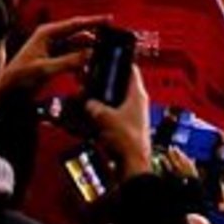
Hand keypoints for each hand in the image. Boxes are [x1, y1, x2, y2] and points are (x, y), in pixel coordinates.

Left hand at [0, 14, 105, 97]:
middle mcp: (51, 37)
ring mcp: (53, 48)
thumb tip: (90, 54)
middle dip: (93, 41)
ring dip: (87, 56)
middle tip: (110, 47)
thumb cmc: (21, 77)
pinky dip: (80, 65)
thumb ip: (68, 61)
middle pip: (78, 35)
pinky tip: (86, 74)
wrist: (8, 91)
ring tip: (99, 64)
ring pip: (77, 48)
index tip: (110, 20)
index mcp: (47, 33)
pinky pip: (72, 59)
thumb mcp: (45, 69)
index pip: (75, 24)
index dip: (93, 21)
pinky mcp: (54, 60)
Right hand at [85, 64, 151, 183]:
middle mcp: (137, 103)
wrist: (133, 167)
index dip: (118, 60)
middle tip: (89, 79)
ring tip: (86, 98)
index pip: (130, 68)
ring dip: (101, 100)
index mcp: (137, 95)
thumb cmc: (127, 141)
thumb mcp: (105, 118)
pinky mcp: (126, 129)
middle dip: (104, 83)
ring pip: (115, 101)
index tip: (105, 57)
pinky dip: (102, 115)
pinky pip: (112, 116)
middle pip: (120, 85)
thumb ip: (93, 106)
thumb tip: (88, 103)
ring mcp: (132, 116)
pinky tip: (90, 117)